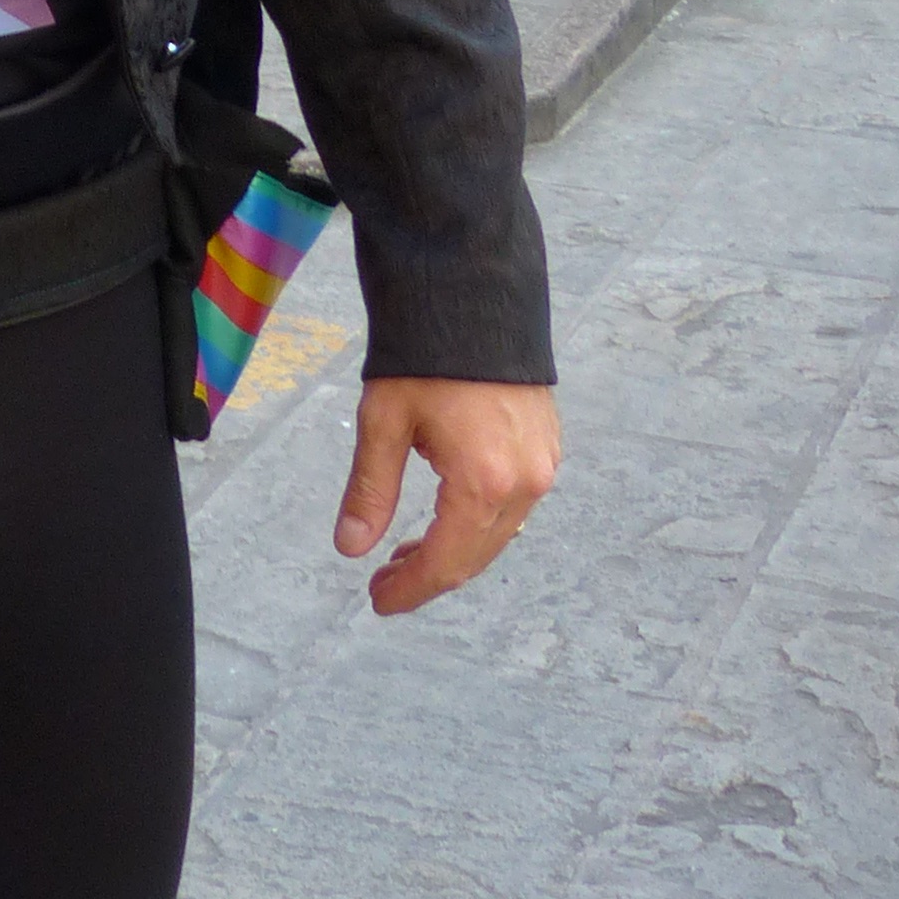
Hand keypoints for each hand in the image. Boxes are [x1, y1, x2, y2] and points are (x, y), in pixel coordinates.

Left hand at [335, 376, 560, 616]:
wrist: (475, 297)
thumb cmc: (423, 357)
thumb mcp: (383, 422)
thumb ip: (370, 490)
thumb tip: (351, 548)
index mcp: (483, 481)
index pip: (447, 561)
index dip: (411, 588)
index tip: (378, 602)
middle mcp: (525, 483)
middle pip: (476, 555)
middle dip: (428, 575)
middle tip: (383, 583)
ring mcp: (543, 466)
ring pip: (498, 534)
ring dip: (453, 551)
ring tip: (404, 553)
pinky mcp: (548, 449)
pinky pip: (515, 507)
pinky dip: (478, 523)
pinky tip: (444, 520)